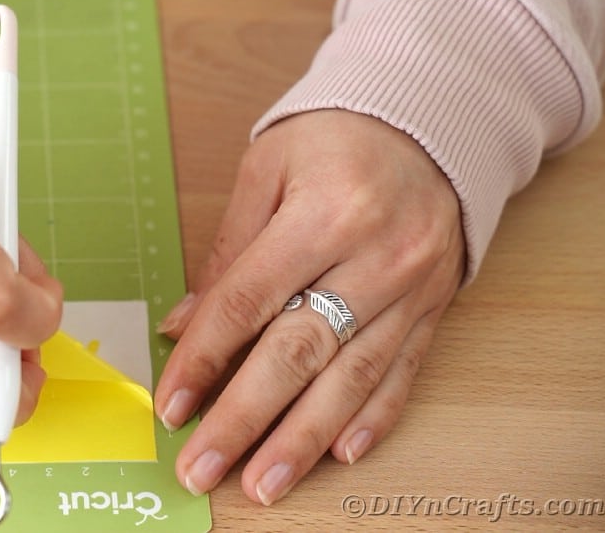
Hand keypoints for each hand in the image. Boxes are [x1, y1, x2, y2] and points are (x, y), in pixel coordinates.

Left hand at [154, 109, 464, 503]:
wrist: (428, 123)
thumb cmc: (335, 140)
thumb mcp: (267, 172)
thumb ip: (227, 253)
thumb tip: (184, 327)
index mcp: (325, 212)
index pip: (249, 301)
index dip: (204, 358)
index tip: (172, 405)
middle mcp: (376, 256)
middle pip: (298, 352)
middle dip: (245, 417)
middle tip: (203, 466)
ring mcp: (411, 289)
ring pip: (351, 377)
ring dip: (303, 439)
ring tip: (262, 482)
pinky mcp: (432, 309)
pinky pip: (402, 373)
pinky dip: (370, 418)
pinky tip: (338, 454)